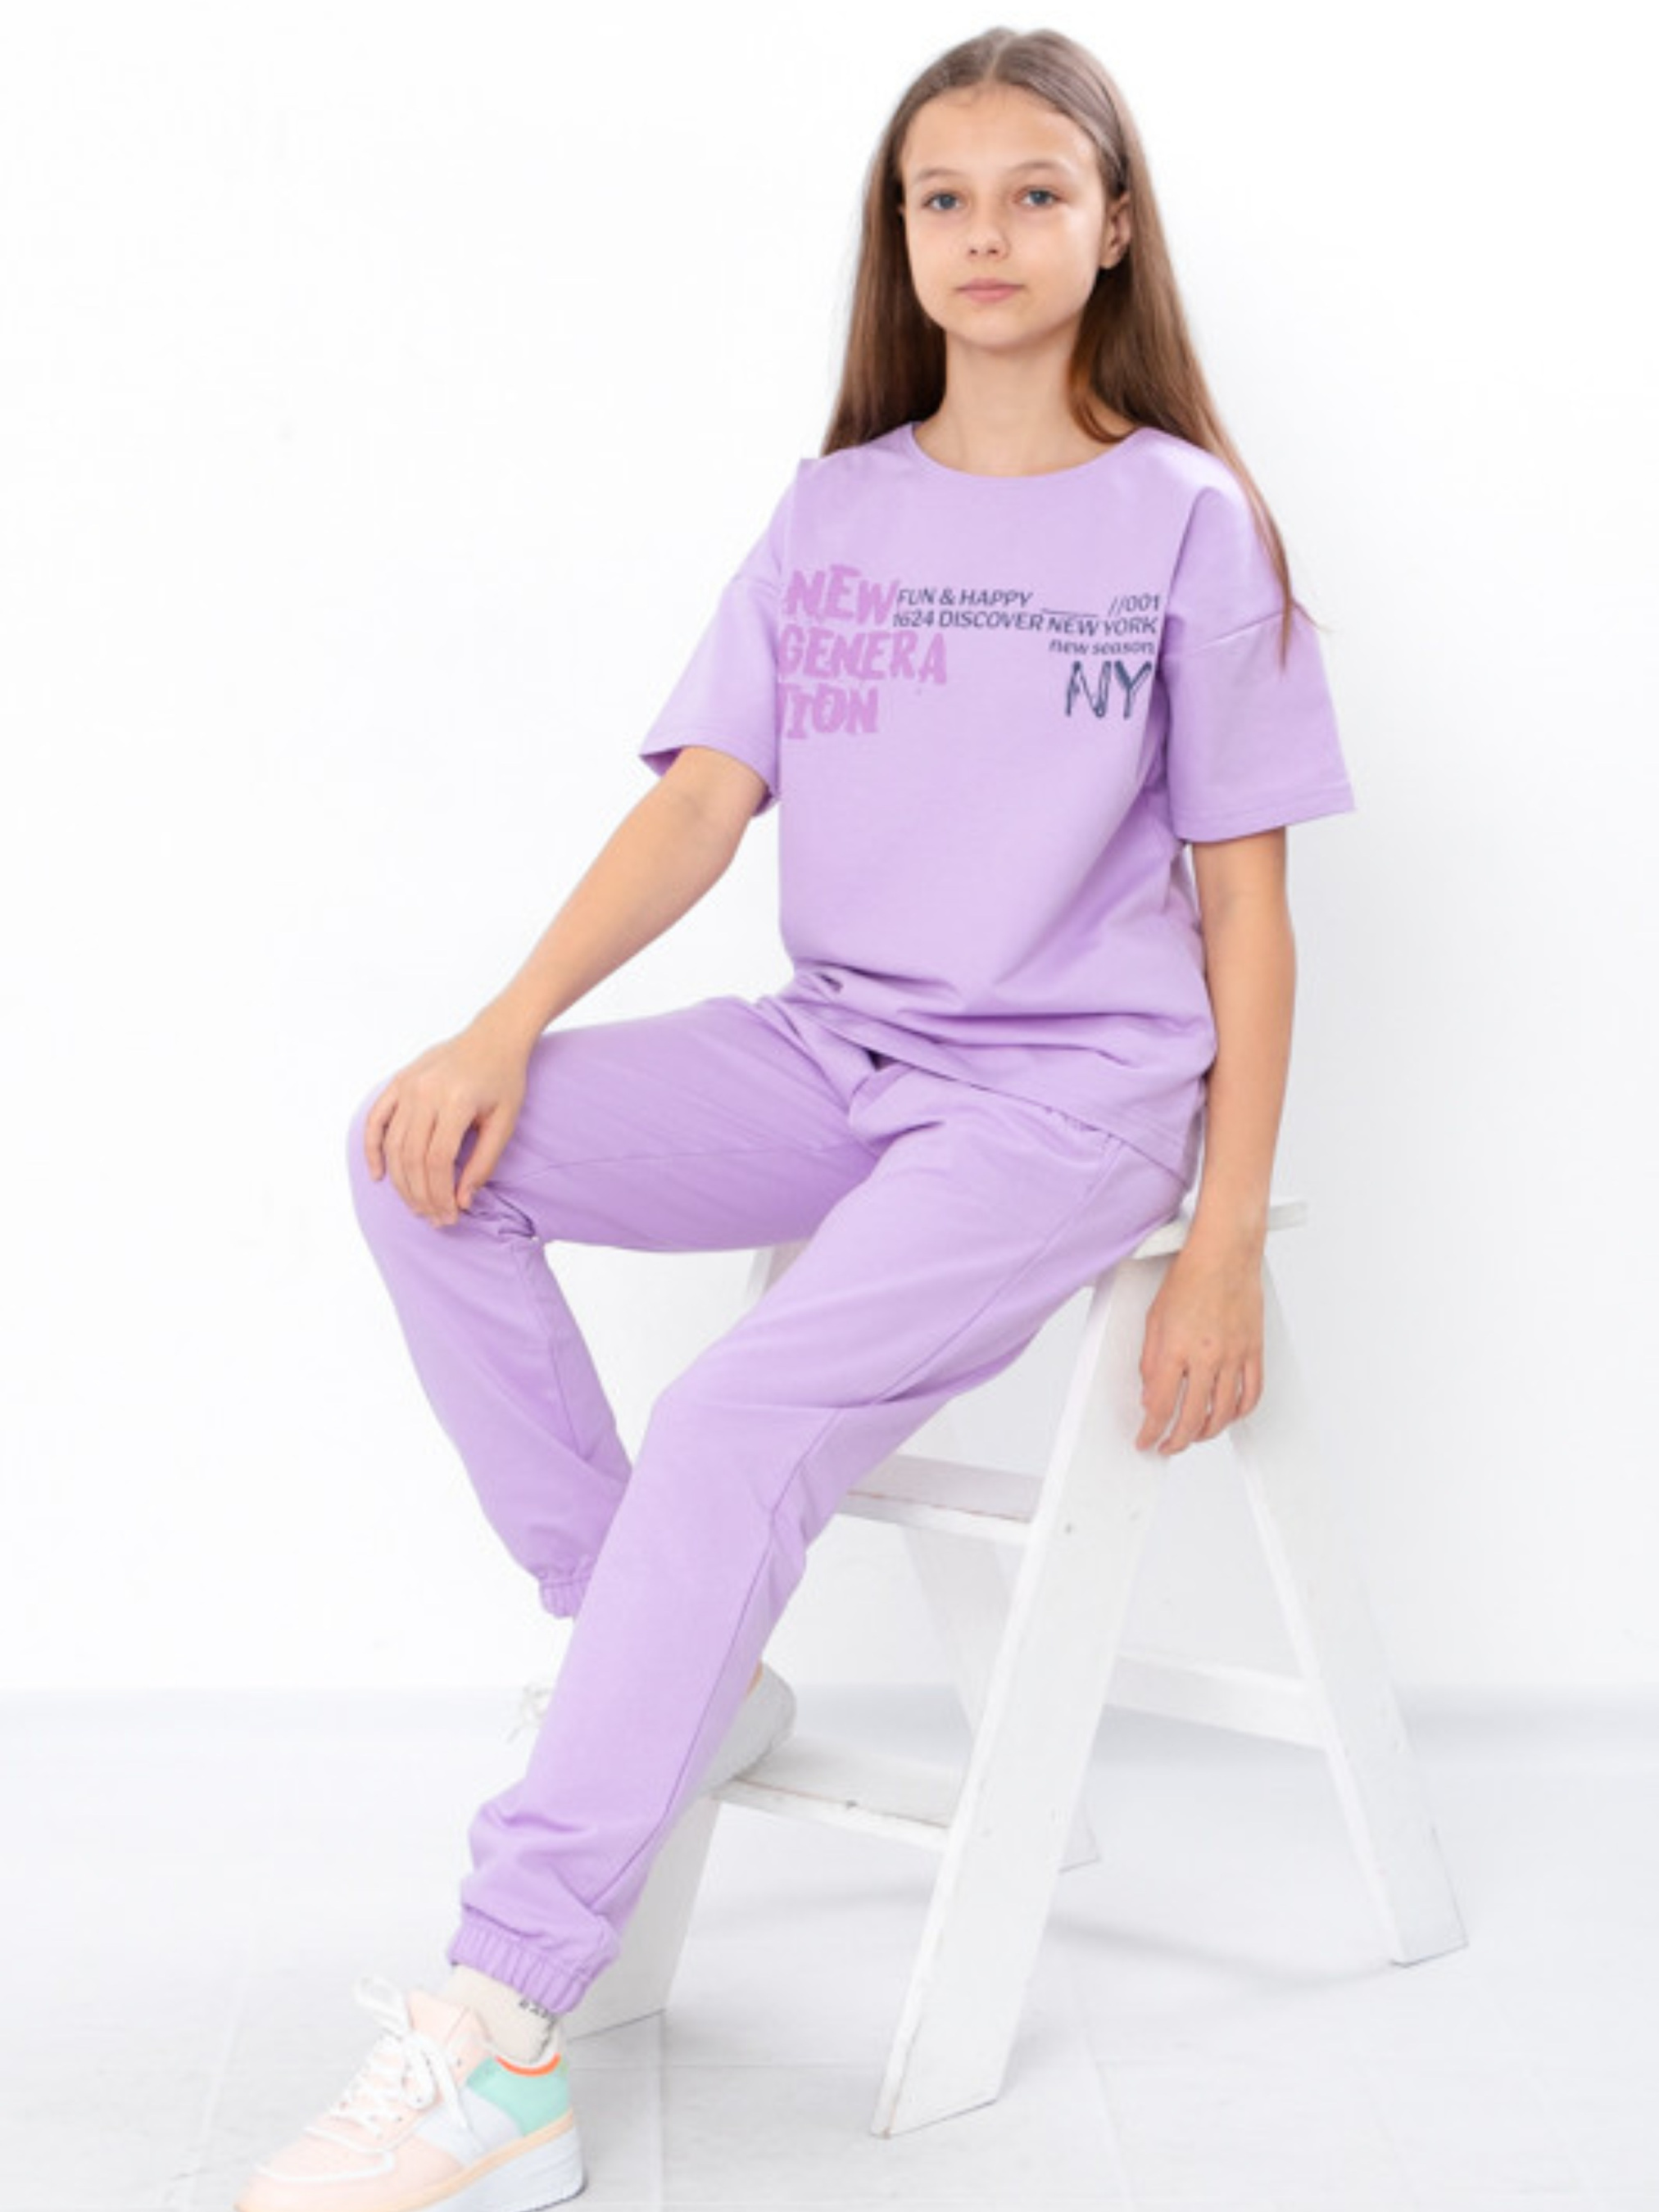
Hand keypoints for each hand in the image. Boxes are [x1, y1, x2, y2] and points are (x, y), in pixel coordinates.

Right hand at [362, 1011, 531, 1226]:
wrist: (493, 1037)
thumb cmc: (504, 1080)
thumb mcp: (505, 1122)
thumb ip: (484, 1163)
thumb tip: (463, 1201)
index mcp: (456, 1101)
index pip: (438, 1161)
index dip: (440, 1194)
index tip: (450, 1216)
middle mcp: (426, 1092)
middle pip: (412, 1157)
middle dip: (421, 1195)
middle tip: (434, 1218)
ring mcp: (408, 1086)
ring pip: (394, 1145)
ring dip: (401, 1181)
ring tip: (416, 1205)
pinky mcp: (398, 1082)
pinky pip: (376, 1120)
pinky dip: (372, 1148)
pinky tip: (378, 1175)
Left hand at [1136, 1239, 1263, 1454]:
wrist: (1225, 1254)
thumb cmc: (1190, 1278)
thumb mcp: (1154, 1319)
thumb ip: (1151, 1361)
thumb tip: (1150, 1395)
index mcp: (1176, 1348)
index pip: (1161, 1406)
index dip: (1151, 1431)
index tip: (1145, 1440)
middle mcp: (1206, 1356)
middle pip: (1193, 1417)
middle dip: (1177, 1441)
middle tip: (1168, 1446)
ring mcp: (1233, 1355)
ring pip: (1224, 1412)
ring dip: (1208, 1432)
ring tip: (1196, 1435)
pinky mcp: (1253, 1350)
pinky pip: (1252, 1393)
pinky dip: (1241, 1412)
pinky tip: (1230, 1415)